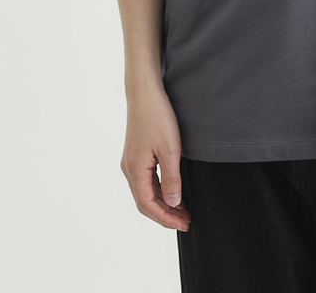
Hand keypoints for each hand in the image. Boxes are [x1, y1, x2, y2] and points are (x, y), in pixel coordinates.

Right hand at [121, 87, 192, 230]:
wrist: (145, 92)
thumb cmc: (157, 117)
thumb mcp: (170, 149)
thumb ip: (171, 178)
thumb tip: (173, 202)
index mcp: (135, 170)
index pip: (148, 205)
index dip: (166, 218)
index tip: (183, 224)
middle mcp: (129, 169)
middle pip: (145, 202)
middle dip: (166, 214)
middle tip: (186, 221)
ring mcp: (132, 162)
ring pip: (146, 192)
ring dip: (164, 203)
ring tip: (183, 210)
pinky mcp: (137, 154)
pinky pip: (147, 180)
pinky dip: (160, 190)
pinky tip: (173, 190)